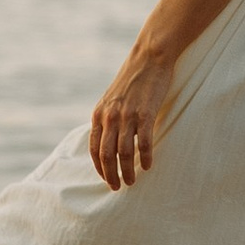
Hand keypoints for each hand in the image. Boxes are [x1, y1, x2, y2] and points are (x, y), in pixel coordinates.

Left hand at [90, 46, 175, 188]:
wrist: (150, 57)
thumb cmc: (133, 78)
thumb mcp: (112, 98)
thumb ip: (108, 118)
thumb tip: (109, 139)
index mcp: (99, 114)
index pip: (94, 148)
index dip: (99, 167)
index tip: (106, 179)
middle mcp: (110, 116)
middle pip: (107, 154)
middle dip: (111, 174)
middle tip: (118, 187)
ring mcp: (128, 115)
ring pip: (124, 152)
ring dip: (128, 171)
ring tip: (132, 181)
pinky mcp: (146, 113)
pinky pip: (144, 142)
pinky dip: (145, 158)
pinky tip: (148, 166)